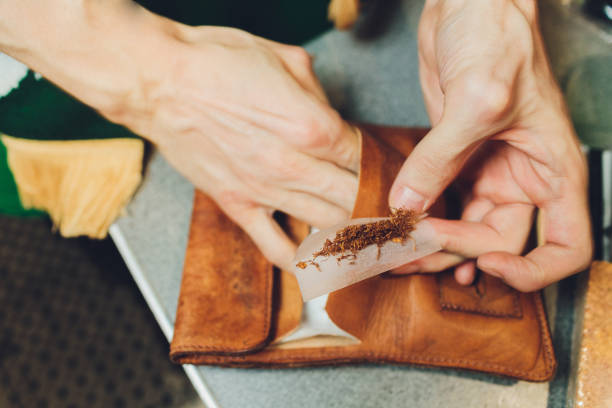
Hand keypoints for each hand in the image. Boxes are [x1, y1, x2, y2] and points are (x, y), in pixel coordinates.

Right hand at [0, 2, 359, 270]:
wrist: (159, 79)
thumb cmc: (219, 60)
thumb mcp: (288, 60)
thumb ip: (321, 96)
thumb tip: (331, 119)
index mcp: (316, 127)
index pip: (368, 162)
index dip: (388, 175)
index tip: (395, 184)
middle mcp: (296, 166)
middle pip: (357, 201)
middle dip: (383, 213)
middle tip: (399, 224)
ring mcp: (266, 191)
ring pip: (327, 227)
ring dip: (356, 238)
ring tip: (375, 246)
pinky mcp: (238, 205)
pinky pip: (275, 245)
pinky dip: (301, 261)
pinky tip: (319, 265)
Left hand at [390, 0, 591, 290]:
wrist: (469, 6)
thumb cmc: (498, 36)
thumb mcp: (476, 99)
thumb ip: (440, 157)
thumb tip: (407, 205)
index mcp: (551, 170)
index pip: (565, 246)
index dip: (532, 270)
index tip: (486, 264)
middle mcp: (520, 178)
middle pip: (495, 242)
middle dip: (454, 253)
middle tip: (409, 254)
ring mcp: (485, 170)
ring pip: (461, 228)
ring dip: (429, 245)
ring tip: (394, 253)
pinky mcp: (452, 159)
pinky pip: (437, 202)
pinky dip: (417, 219)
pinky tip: (396, 229)